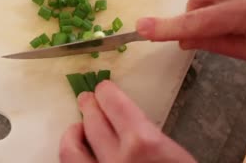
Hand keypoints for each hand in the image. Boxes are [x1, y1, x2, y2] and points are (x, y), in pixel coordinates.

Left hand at [59, 80, 195, 162]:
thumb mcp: (175, 157)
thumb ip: (149, 139)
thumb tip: (126, 124)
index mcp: (143, 144)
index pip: (115, 105)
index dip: (107, 93)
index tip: (103, 89)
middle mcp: (116, 160)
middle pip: (91, 122)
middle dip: (89, 106)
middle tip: (87, 99)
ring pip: (70, 150)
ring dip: (72, 133)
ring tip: (77, 127)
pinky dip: (73, 159)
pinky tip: (78, 155)